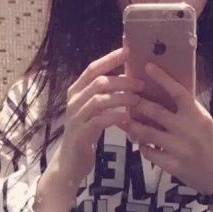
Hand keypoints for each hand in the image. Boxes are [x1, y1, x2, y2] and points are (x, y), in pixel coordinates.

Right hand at [55, 46, 144, 188]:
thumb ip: (105, 95)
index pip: (93, 68)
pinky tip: (127, 117)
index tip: (129, 50)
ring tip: (138, 99)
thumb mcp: (94, 111)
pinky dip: (115, 117)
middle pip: (99, 82)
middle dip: (122, 80)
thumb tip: (129, 79)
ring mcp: (76, 116)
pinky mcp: (80, 133)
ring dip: (121, 97)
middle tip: (141, 83)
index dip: (110, 58)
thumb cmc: (86, 133)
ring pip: (100, 99)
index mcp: (76, 91)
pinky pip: (100, 120)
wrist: (71, 162)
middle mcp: (74, 100)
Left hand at [114, 62, 212, 194]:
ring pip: (147, 133)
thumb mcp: (205, 123)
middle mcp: (187, 130)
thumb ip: (188, 110)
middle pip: (156, 111)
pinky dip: (142, 146)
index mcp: (198, 116)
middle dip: (137, 103)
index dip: (162, 78)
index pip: (178, 91)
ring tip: (124, 120)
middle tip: (125, 97)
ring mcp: (179, 149)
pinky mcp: (172, 165)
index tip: (147, 67)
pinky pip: (149, 152)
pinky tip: (140, 142)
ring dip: (133, 125)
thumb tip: (167, 93)